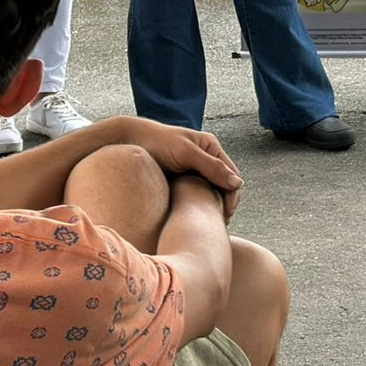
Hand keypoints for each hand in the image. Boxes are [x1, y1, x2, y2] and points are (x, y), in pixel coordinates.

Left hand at [120, 118, 243, 219]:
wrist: (128, 140)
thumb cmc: (156, 142)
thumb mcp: (185, 152)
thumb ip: (211, 166)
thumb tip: (237, 184)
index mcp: (211, 147)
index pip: (233, 176)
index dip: (232, 196)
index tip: (226, 215)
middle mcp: (206, 157)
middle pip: (225, 186)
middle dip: (224, 204)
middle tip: (219, 225)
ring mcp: (195, 169)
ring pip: (212, 192)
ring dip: (212, 207)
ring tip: (208, 224)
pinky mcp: (183, 179)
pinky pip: (197, 194)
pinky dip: (199, 205)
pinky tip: (194, 217)